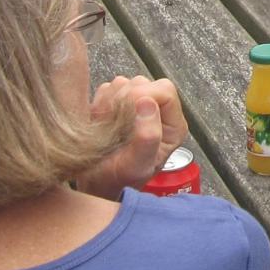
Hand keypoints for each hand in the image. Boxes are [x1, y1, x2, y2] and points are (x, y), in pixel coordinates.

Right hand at [77, 76, 187, 200]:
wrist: (97, 186)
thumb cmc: (120, 181)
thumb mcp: (136, 166)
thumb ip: (148, 137)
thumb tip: (147, 102)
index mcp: (172, 125)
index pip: (165, 90)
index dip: (144, 95)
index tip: (124, 111)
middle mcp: (158, 112)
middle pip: (144, 83)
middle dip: (123, 99)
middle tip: (111, 122)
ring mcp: (137, 107)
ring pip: (124, 83)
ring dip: (110, 102)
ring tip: (105, 125)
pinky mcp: (119, 106)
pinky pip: (107, 89)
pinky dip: (99, 103)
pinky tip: (99, 123)